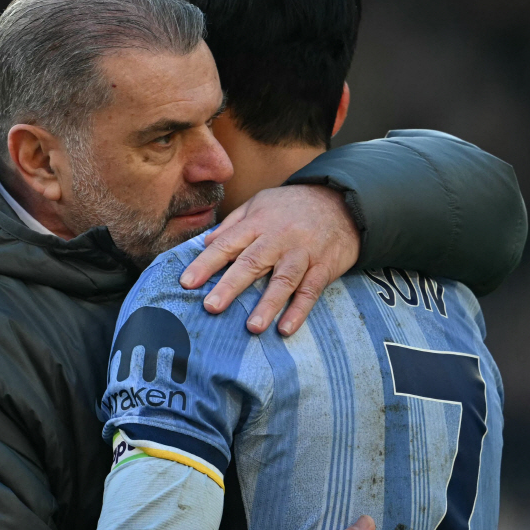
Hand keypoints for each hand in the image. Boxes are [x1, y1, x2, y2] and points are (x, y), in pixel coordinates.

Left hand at [179, 185, 359, 335]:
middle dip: (230, 286)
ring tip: (251, 327)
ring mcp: (303, 253)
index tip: (186, 282)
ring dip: (267, 304)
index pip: (227, 243)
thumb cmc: (293, 206)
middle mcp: (278, 238)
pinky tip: (285, 329)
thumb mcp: (260, 203)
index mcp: (258, 223)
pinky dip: (299, 311)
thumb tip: (205, 243)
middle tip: (211, 307)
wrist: (343, 201)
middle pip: (252, 263)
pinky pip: (311, 291)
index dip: (205, 263)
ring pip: (283, 279)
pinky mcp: (323, 267)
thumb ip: (233, 224)